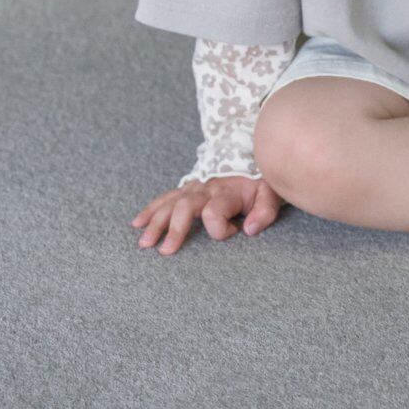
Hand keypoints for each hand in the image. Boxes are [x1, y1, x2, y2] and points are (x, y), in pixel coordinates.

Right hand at [130, 175, 284, 254]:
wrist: (247, 157)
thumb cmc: (258, 182)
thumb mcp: (270, 193)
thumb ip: (265, 211)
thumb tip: (250, 230)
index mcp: (226, 192)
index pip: (215, 212)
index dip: (221, 228)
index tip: (235, 231)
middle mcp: (205, 190)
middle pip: (185, 207)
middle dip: (174, 229)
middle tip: (165, 251)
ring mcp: (192, 189)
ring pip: (169, 204)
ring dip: (156, 223)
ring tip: (145, 243)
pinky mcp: (185, 189)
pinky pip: (164, 198)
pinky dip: (150, 210)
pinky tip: (137, 223)